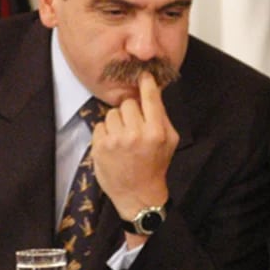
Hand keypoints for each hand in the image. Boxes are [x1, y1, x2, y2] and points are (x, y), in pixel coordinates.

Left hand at [91, 72, 177, 230]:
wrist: (138, 195)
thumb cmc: (155, 165)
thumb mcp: (169, 142)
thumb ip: (162, 117)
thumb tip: (153, 92)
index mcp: (157, 131)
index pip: (150, 98)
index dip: (146, 83)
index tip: (143, 74)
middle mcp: (137, 134)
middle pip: (128, 104)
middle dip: (130, 112)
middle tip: (133, 126)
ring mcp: (117, 140)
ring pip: (112, 113)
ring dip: (116, 122)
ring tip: (123, 138)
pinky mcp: (101, 147)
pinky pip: (100, 125)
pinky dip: (105, 133)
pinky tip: (113, 146)